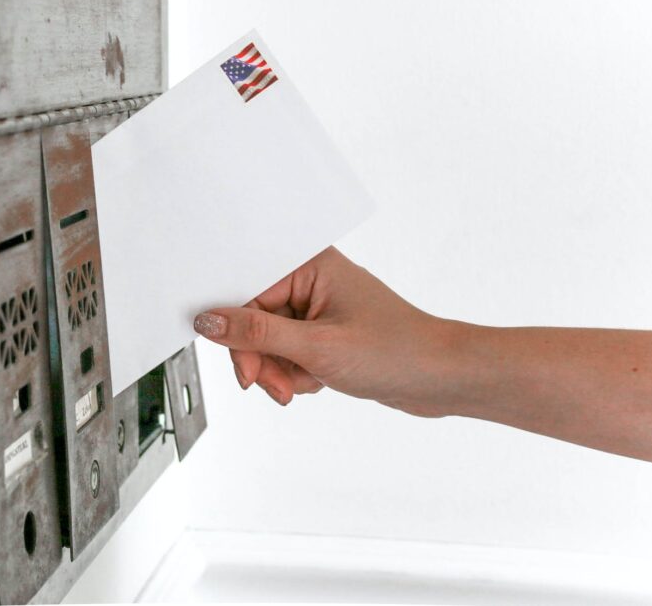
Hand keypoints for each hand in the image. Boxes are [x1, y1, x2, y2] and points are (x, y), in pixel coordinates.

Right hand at [193, 247, 459, 414]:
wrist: (441, 378)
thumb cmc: (397, 350)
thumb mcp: (316, 347)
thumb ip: (256, 334)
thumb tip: (210, 322)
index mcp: (309, 264)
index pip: (246, 293)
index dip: (238, 333)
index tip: (245, 367)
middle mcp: (310, 279)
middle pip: (253, 320)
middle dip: (263, 358)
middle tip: (275, 384)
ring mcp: (317, 307)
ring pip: (268, 341)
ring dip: (279, 371)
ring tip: (302, 386)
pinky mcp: (323, 331)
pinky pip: (286, 352)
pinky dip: (295, 373)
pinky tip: (317, 381)